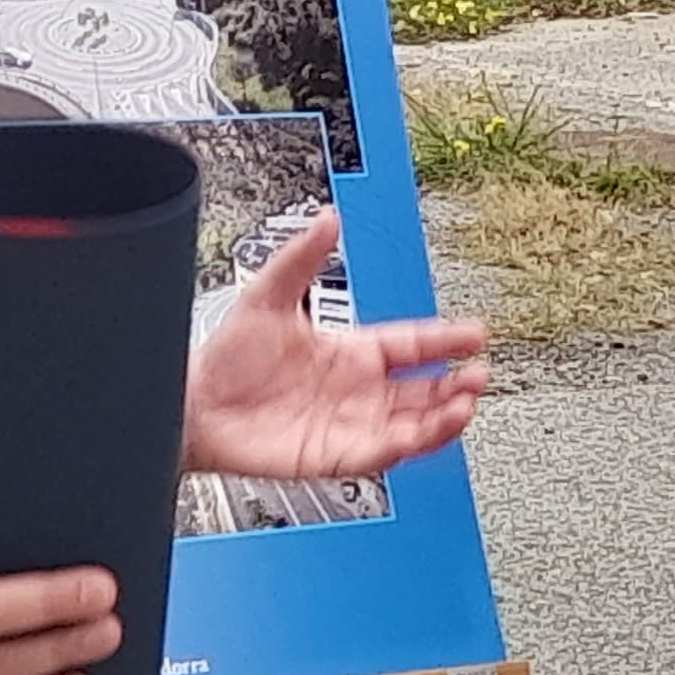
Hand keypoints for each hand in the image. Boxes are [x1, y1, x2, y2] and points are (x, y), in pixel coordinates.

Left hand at [185, 211, 490, 478]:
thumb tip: (328, 218)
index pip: (411, 345)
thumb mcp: (267, 295)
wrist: (194, 407)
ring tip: (467, 403)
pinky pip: (384, 453)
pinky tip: (428, 430)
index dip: (444, 339)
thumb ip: (302, 256)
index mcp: (349, 351)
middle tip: (481, 373)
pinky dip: (411, 444)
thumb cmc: (225, 359)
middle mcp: (356, 389)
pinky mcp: (337, 456)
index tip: (475, 333)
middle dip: (457, 383)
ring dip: (444, 416)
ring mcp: (350, 424)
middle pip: (424, 389)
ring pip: (414, 423)